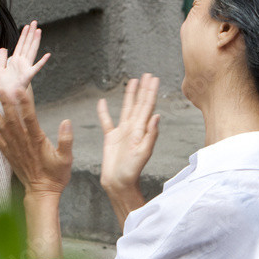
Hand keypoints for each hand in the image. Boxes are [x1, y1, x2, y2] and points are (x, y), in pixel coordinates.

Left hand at [0, 21, 49, 100]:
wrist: (5, 97)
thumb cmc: (3, 86)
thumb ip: (2, 58)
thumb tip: (3, 48)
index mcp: (16, 61)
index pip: (20, 45)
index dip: (24, 35)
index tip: (27, 26)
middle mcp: (22, 62)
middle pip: (27, 45)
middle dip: (31, 34)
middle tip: (35, 22)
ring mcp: (26, 68)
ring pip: (31, 52)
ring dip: (35, 41)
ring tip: (39, 31)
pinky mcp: (28, 76)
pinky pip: (36, 68)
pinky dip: (42, 62)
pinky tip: (47, 55)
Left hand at [0, 88, 72, 195]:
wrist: (42, 192)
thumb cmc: (56, 175)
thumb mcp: (67, 159)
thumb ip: (66, 140)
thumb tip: (67, 121)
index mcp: (37, 141)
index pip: (30, 118)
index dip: (25, 104)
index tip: (19, 90)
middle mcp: (23, 143)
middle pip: (13, 119)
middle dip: (5, 103)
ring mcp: (14, 148)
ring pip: (2, 127)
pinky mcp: (9, 154)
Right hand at [97, 75, 159, 193]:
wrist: (119, 184)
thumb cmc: (131, 172)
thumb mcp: (143, 153)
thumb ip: (150, 135)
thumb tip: (157, 116)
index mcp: (141, 130)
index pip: (147, 106)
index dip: (150, 92)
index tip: (153, 79)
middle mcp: (133, 128)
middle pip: (139, 104)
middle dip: (143, 89)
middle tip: (147, 75)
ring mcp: (122, 132)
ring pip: (126, 108)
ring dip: (129, 95)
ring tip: (132, 81)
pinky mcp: (110, 138)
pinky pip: (106, 121)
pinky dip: (104, 112)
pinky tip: (102, 102)